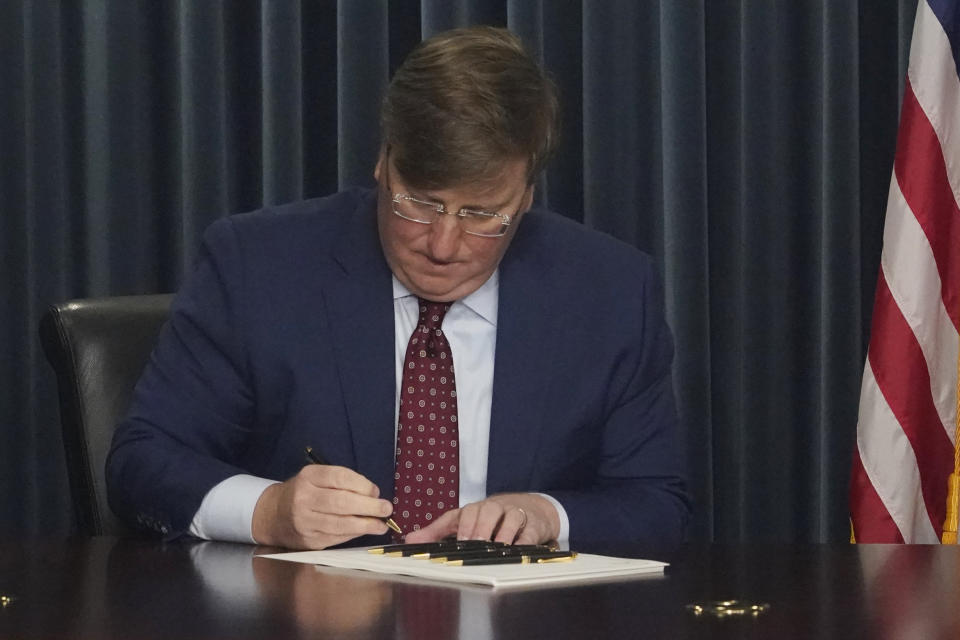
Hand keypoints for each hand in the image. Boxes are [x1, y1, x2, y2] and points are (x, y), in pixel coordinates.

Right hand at [252, 465, 393, 548]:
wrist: (273, 515)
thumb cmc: (304, 493)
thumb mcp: (317, 478)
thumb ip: (343, 482)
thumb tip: (373, 494)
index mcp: (308, 477)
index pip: (339, 477)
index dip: (361, 485)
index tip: (376, 491)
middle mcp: (304, 498)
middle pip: (341, 502)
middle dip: (368, 506)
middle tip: (386, 509)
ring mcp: (305, 521)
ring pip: (340, 524)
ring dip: (365, 525)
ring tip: (382, 525)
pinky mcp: (309, 540)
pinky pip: (336, 537)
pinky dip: (354, 534)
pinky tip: (365, 531)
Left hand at [403, 493, 559, 544]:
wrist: (528, 507)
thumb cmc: (490, 518)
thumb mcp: (462, 522)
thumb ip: (436, 533)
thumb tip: (409, 540)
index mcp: (473, 510)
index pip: (463, 513)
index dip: (460, 525)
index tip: (458, 539)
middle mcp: (493, 509)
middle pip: (486, 510)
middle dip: (480, 526)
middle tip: (475, 542)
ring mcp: (514, 515)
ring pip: (509, 517)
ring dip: (503, 531)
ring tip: (497, 546)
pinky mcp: (532, 525)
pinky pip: (529, 531)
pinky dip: (524, 540)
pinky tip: (519, 549)